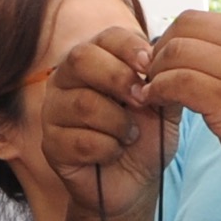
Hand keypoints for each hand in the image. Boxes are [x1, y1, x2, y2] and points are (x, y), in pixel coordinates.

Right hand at [36, 25, 174, 217]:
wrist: (133, 183)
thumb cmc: (145, 138)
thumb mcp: (164, 106)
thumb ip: (168, 80)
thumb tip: (169, 57)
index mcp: (96, 60)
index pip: (106, 37)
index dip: (129, 48)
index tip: (150, 66)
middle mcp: (67, 79)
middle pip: (82, 59)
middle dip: (118, 78)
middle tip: (141, 102)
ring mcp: (53, 110)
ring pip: (83, 103)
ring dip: (118, 123)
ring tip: (130, 136)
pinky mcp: (50, 143)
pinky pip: (79, 140)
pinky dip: (107, 149)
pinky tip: (114, 153)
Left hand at [134, 9, 220, 198]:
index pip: (203, 18)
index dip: (177, 38)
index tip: (169, 63)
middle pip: (184, 25)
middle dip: (160, 48)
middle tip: (153, 73)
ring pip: (176, 51)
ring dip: (155, 72)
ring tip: (151, 90)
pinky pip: (177, 82)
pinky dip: (158, 90)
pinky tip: (156, 102)